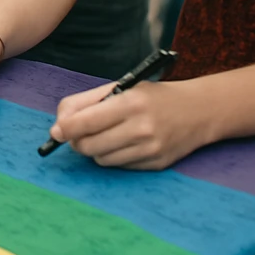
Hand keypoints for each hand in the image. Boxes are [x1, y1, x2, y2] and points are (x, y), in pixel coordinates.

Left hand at [49, 79, 208, 169]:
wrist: (198, 111)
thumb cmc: (151, 96)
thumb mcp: (121, 87)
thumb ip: (87, 102)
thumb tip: (59, 125)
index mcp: (129, 103)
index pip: (87, 122)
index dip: (66, 128)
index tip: (55, 131)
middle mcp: (141, 128)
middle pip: (90, 145)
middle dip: (77, 141)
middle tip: (77, 134)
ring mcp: (150, 149)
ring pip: (102, 159)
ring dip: (94, 150)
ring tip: (103, 135)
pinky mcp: (156, 164)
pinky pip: (120, 166)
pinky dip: (113, 157)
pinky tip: (122, 143)